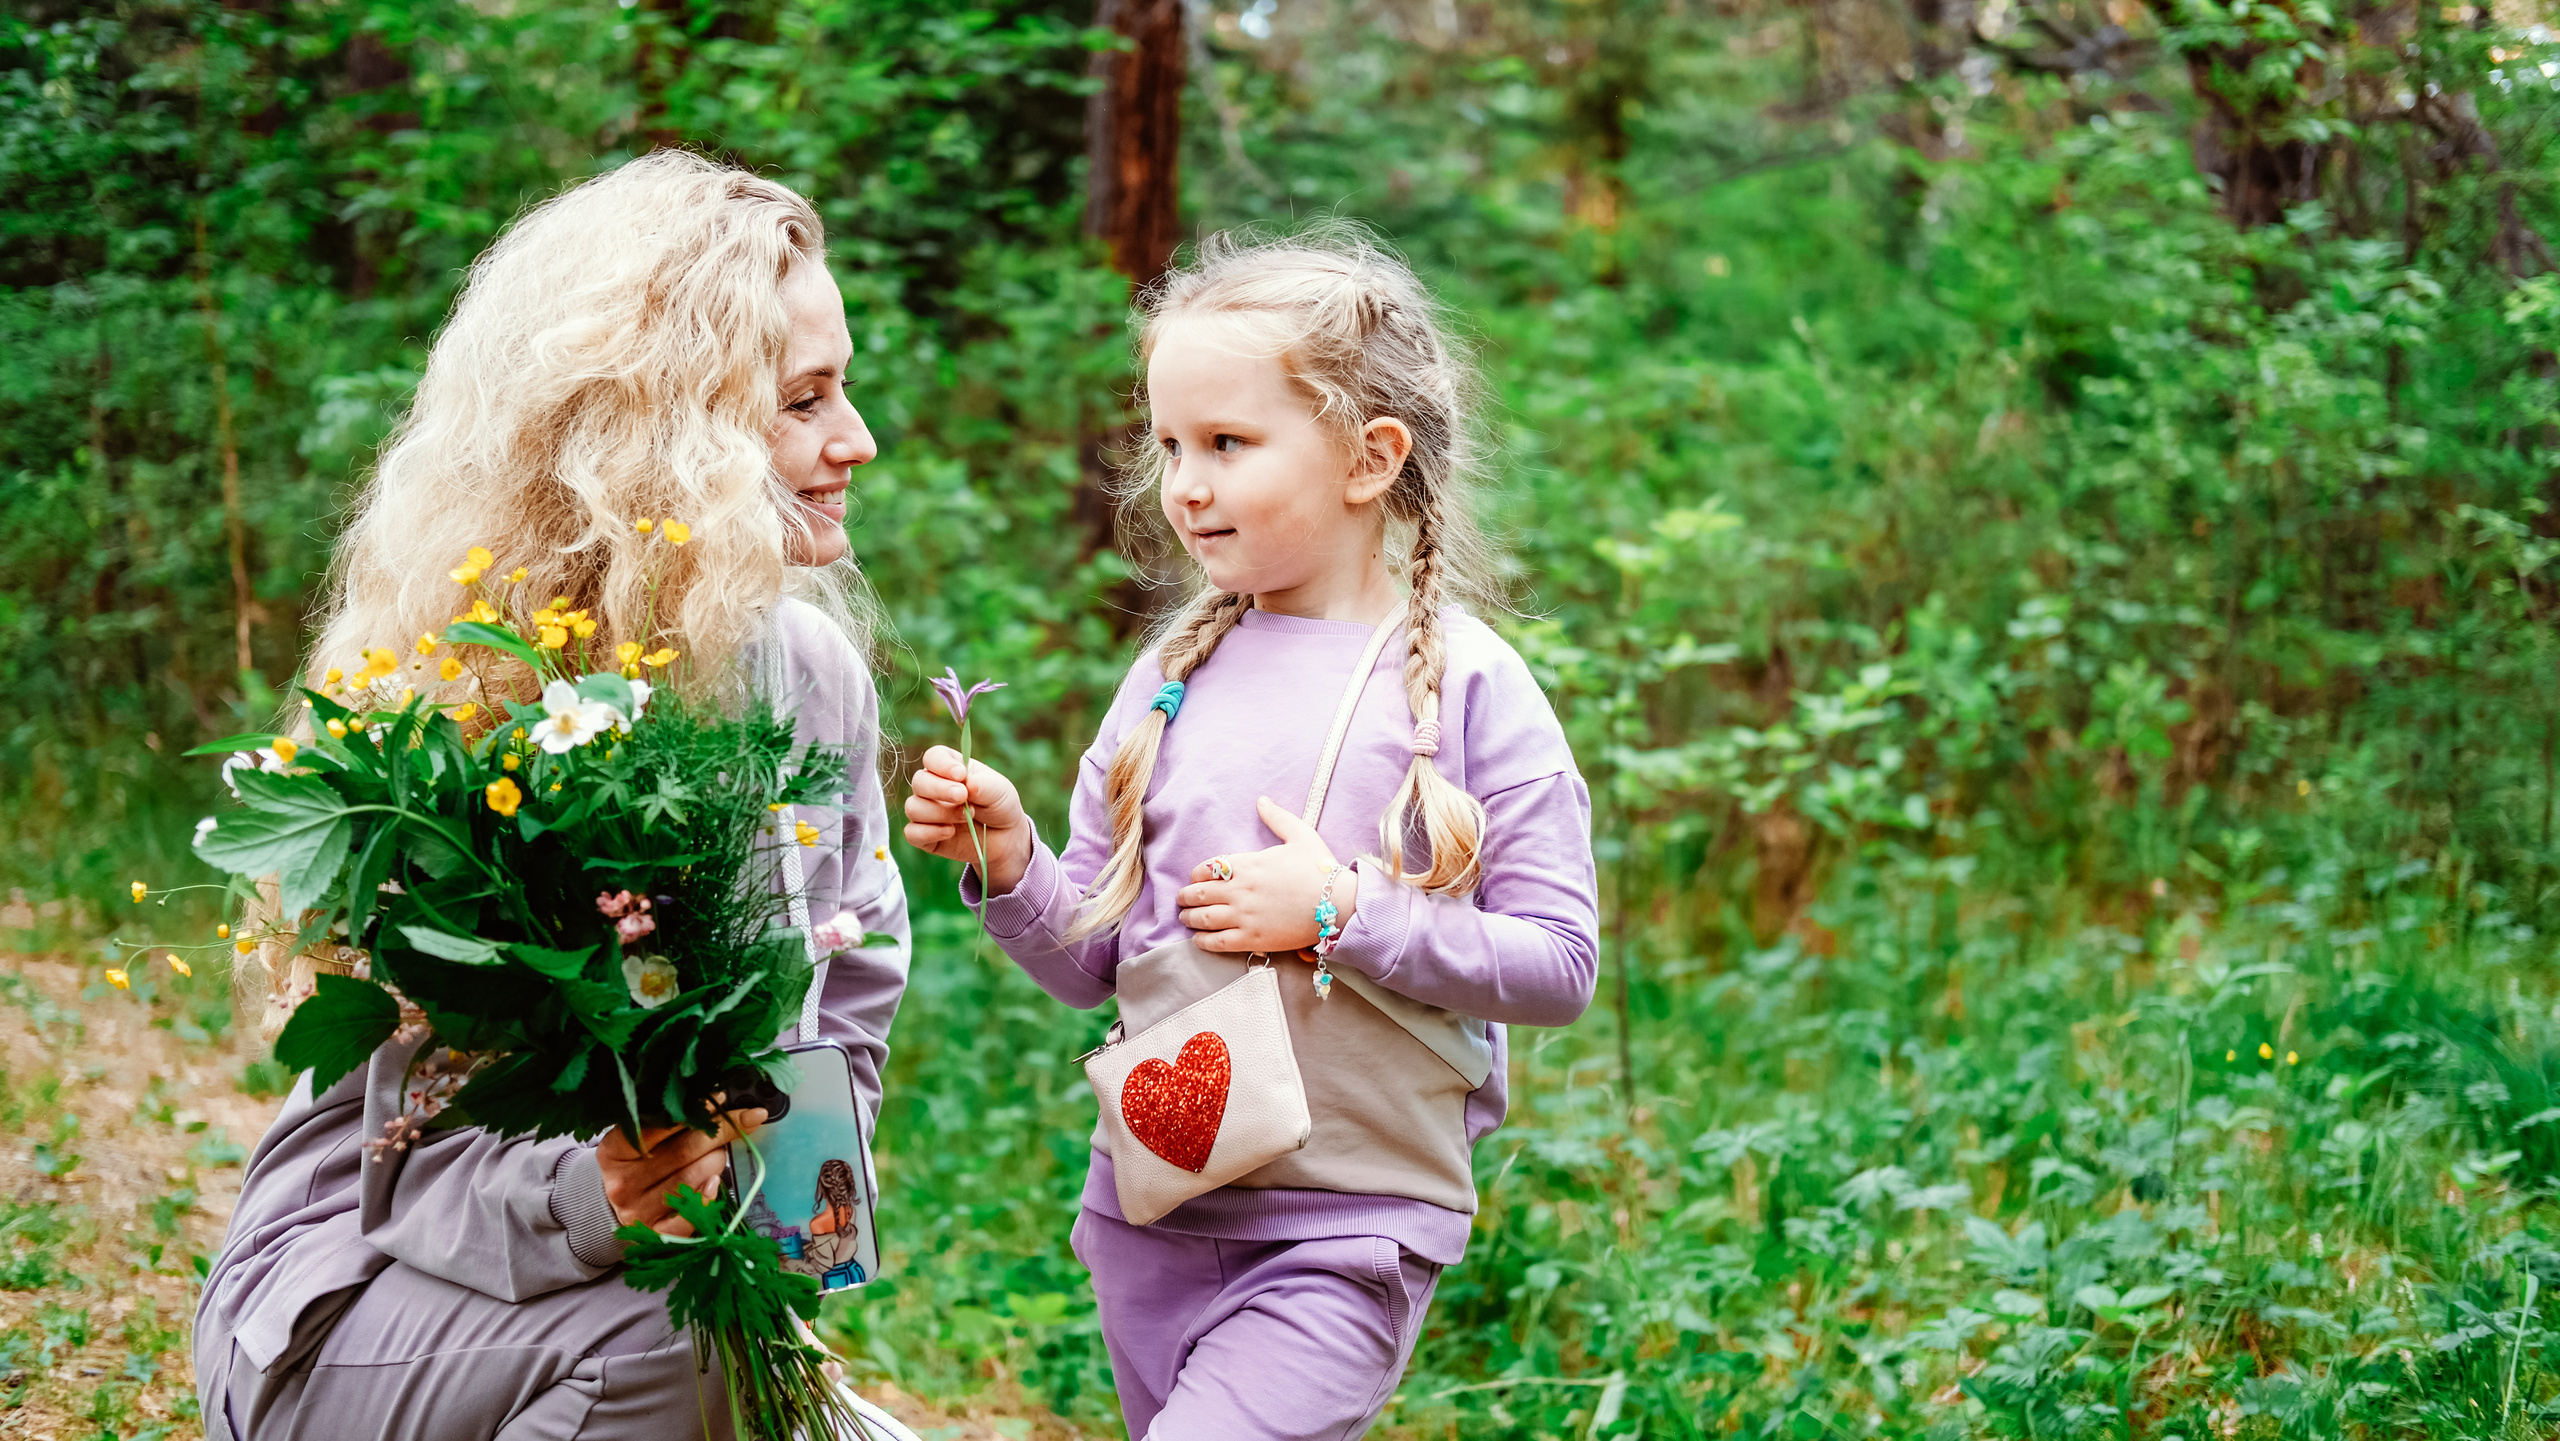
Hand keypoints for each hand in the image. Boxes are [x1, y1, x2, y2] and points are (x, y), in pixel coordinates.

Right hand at [598, 1107, 765, 1235]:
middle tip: (740, 1123)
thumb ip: (670, 1122)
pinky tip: (714, 1184)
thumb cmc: (640, 1164)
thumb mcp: (643, 1139)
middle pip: (683, 1152)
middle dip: (718, 1134)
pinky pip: (691, 1215)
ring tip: (718, 1155)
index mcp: (615, 1151)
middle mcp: (622, 1182)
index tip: (723, 1099)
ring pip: (691, 1180)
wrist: (621, 1206)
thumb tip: (719, 1101)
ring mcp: (637, 1211)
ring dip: (716, 1163)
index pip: (659, 1126)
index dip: (696, 1111)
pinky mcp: (655, 1234)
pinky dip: (708, 1196)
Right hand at [903, 744, 1031, 894]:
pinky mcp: (924, 835)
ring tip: (966, 817)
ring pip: (914, 807)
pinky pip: (912, 833)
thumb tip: (965, 784)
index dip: (941, 765)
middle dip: (939, 789)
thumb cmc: (999, 806)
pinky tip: (950, 832)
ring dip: (940, 813)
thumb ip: (982, 785)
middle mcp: (933, 787)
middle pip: (919, 781)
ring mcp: (927, 811)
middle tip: (963, 797)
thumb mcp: (999, 790)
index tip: (960, 775)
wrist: (1005, 837)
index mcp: (950, 768)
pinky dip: (929, 833)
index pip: (932, 757)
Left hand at [1174, 797, 1359, 953]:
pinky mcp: (1253, 939)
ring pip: (1203, 918)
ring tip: (1186, 918)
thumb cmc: (1320, 870)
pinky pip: (1218, 942)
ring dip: (1189, 918)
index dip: (1197, 875)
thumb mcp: (1301, 835)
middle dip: (1186, 897)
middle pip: (1198, 894)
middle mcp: (1240, 890)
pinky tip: (1199, 939)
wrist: (1338, 904)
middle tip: (1182, 900)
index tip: (1196, 879)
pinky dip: (1203, 941)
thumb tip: (1262, 800)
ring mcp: (1245, 916)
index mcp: (1248, 864)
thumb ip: (1277, 818)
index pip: (1207, 868)